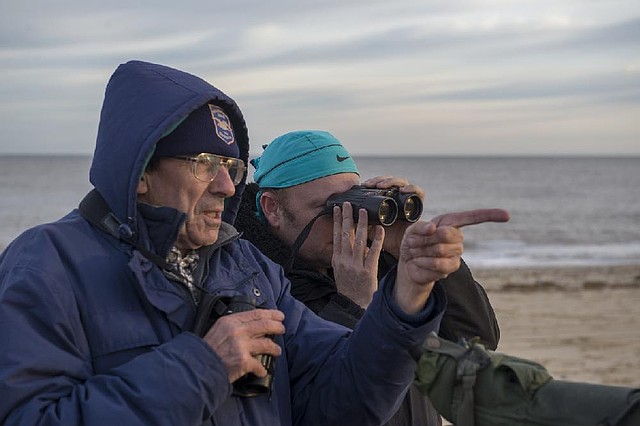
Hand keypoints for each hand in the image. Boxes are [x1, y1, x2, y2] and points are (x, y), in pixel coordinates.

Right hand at [203, 309, 284, 382]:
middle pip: (264, 325)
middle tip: (282, 329)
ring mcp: (241, 346)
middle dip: (277, 327)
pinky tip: (262, 371)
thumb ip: (233, 325)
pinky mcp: (243, 361)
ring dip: (274, 348)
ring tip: (276, 351)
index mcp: (231, 321)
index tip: (279, 315)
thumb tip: (252, 326)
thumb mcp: (218, 329)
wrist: (198, 366)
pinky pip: (258, 365)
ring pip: (266, 344)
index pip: (256, 314)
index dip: (271, 314)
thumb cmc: (207, 349)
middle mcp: (237, 331)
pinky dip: (261, 369)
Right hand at [332, 202, 384, 307]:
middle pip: (345, 234)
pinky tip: (380, 229)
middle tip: (348, 203)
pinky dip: (377, 240)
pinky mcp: (368, 271)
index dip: (336, 221)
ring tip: (363, 212)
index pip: (336, 236)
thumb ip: (343, 256)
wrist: (355, 305)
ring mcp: (356, 266)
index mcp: (337, 259)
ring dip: (361, 224)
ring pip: (359, 241)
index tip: (336, 208)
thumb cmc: (349, 288)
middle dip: (346, 217)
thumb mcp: (340, 271)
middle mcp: (344, 260)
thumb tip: (350, 241)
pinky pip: (373, 252)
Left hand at [362, 176, 424, 255]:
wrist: (400, 251)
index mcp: (387, 201)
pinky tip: (403, 190)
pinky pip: (419, 193)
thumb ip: (360, 221)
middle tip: (371, 184)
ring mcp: (409, 200)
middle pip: (392, 181)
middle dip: (381, 180)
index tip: (364, 184)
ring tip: (382, 185)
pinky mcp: (419, 206)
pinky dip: (412, 189)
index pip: (382, 184)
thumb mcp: (370, 228)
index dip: (374, 181)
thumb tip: (344, 213)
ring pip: (403, 183)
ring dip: (392, 181)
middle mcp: (399, 198)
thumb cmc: (385, 240)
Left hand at [393, 208, 509, 313]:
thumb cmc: (412, 242)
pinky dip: (423, 262)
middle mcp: (458, 238)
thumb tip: (434, 228)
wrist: (408, 263)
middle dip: (424, 239)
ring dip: (422, 251)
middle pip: (445, 234)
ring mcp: (456, 253)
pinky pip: (437, 264)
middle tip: (416, 243)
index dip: (490, 215)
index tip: (506, 215)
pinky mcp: (451, 268)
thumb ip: (421, 227)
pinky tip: (420, 262)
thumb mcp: (412, 230)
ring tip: (417, 252)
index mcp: (450, 223)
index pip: (473, 217)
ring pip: (439, 250)